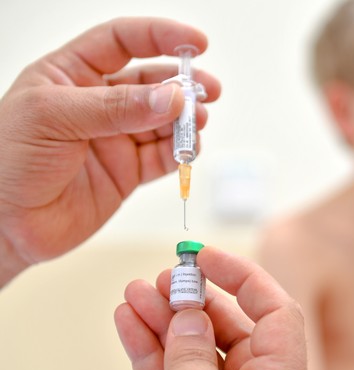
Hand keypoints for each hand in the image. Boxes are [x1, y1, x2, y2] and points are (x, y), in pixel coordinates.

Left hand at [0, 18, 220, 284]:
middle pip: (152, 81)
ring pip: (164, 120)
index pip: (122, 41)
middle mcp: (98, 102)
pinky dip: (181, 151)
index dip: (160, 36)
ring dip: (186, 119)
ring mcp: (115, 137)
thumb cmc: (8, 162)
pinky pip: (163, 156)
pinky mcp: (127, 171)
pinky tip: (189, 148)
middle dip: (184, 83)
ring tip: (199, 121)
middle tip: (209, 89)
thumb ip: (116, 107)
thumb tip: (171, 98)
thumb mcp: (54, 118)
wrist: (5, 225)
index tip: (195, 43)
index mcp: (72, 74)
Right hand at [114, 247, 308, 369]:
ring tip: (134, 294)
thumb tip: (188, 317)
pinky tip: (129, 322)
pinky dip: (149, 350)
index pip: (274, 309)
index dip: (241, 274)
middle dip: (190, 298)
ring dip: (161, 320)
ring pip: (193, 349)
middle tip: (163, 278)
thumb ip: (194, 356)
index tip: (205, 255)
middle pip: (226, 325)